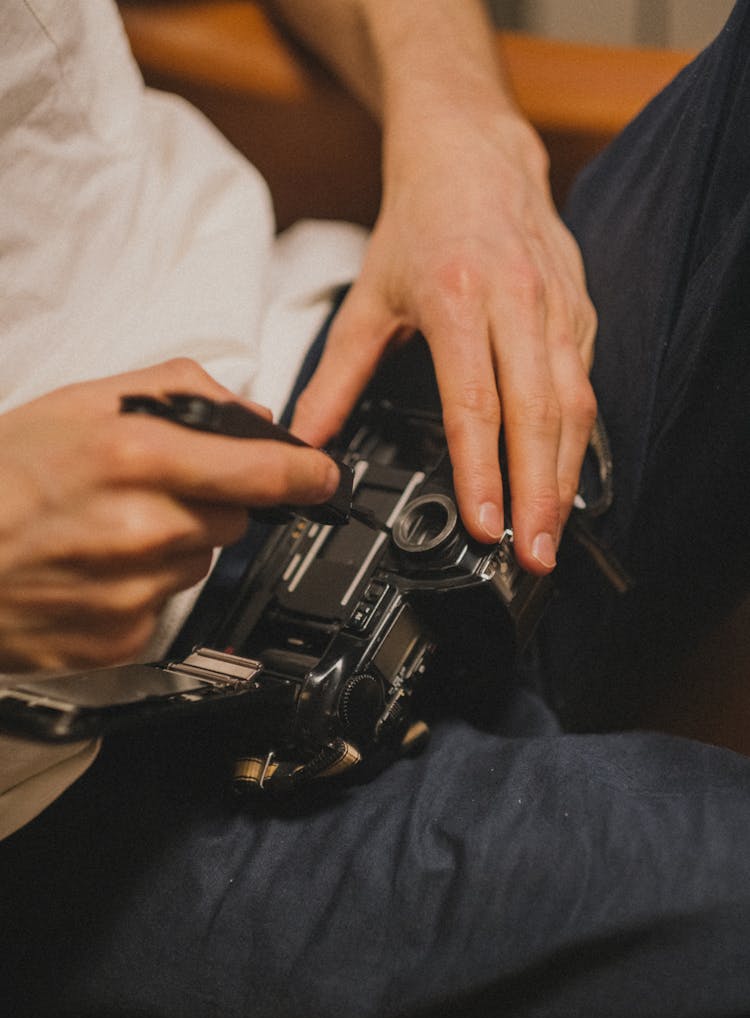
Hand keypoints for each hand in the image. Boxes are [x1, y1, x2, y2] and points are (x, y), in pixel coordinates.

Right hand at [0, 360, 338, 669]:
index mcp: (136, 457)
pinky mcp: (123, 638)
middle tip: (151, 493)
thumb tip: (250, 414)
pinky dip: (144, 588)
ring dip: (176, 546)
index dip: (304, 473)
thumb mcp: (79, 403)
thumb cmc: (0, 476)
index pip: (262, 471)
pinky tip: (95, 570)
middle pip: (236, 521)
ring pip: (202, 564)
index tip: (322, 477)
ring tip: (109, 530)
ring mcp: (134, 590)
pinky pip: (166, 607)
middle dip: (212, 504)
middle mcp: (143, 528)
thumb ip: (176, 393)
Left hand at [291, 100, 596, 573]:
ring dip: (564, 478)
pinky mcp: (581, 310)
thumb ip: (336, 377)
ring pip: (573, 406)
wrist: (473, 152)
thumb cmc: (422, 221)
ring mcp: (558, 306)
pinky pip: (585, 385)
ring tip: (550, 535)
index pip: (475, 405)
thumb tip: (303, 439)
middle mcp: (518, 302)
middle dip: (537, 495)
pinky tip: (564, 480)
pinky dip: (577, 441)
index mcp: (459, 299)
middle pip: (537, 416)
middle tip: (531, 557)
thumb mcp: (368, 299)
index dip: (481, 472)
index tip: (483, 525)